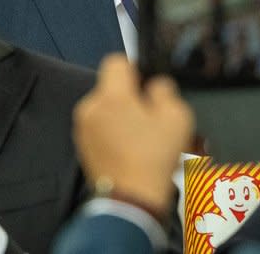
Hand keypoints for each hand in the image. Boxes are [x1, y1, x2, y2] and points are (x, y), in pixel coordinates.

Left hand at [73, 55, 192, 217]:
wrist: (132, 199)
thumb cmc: (153, 159)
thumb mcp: (176, 117)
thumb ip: (165, 90)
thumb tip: (155, 85)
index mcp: (111, 96)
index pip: (116, 61)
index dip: (135, 68)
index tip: (147, 84)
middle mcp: (91, 108)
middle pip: (110, 87)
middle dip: (130, 96)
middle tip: (150, 115)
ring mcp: (84, 128)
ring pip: (105, 107)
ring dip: (121, 114)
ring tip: (141, 135)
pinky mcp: (82, 146)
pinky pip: (99, 127)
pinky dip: (112, 132)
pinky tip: (130, 147)